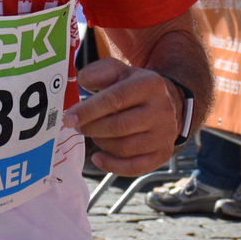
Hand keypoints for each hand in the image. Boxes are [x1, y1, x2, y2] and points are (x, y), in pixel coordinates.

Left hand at [63, 58, 182, 176]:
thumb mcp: (121, 72)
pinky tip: (98, 158)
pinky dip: (112, 165)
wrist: (171, 103)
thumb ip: (100, 72)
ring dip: (101, 143)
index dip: (89, 111)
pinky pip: (134, 167)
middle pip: (119, 126)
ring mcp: (165, 135)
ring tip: (94, 134)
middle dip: (92, 128)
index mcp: (151, 85)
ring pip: (124, 148)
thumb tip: (82, 81)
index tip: (69, 118)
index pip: (115, 100)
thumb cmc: (136, 88)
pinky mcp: (163, 154)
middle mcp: (161, 110)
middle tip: (78, 127)